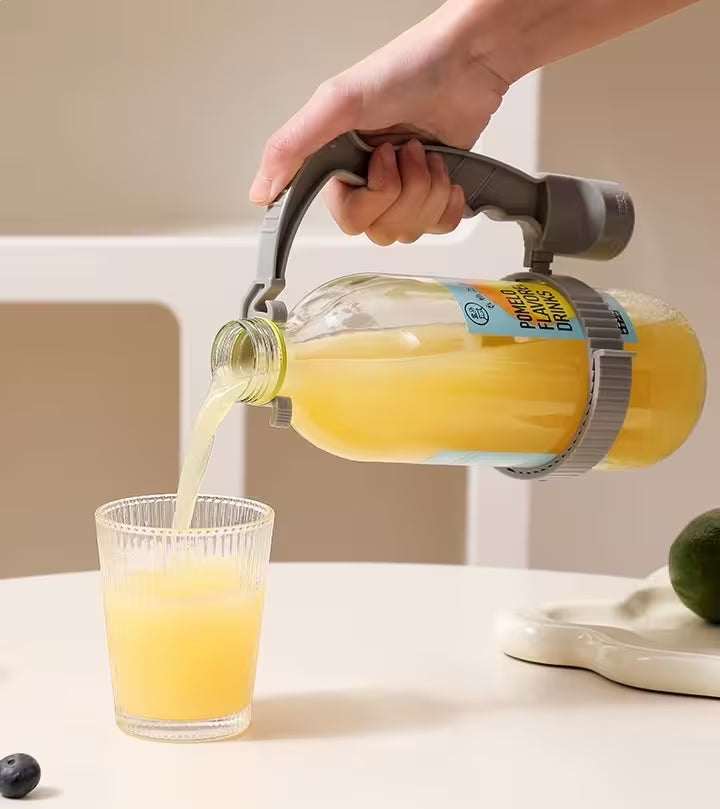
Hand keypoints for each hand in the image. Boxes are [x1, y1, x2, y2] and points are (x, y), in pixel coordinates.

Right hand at [249, 1, 512, 244]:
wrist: (468, 61)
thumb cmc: (407, 69)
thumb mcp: (337, 103)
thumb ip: (293, 147)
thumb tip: (260, 191)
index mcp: (341, 163)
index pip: (345, 216)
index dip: (366, 200)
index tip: (378, 175)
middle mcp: (370, 180)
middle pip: (379, 229)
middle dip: (400, 193)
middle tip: (405, 153)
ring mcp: (405, 189)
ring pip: (410, 230)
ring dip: (426, 192)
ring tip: (426, 154)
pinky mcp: (436, 191)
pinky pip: (438, 227)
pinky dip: (448, 203)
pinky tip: (447, 174)